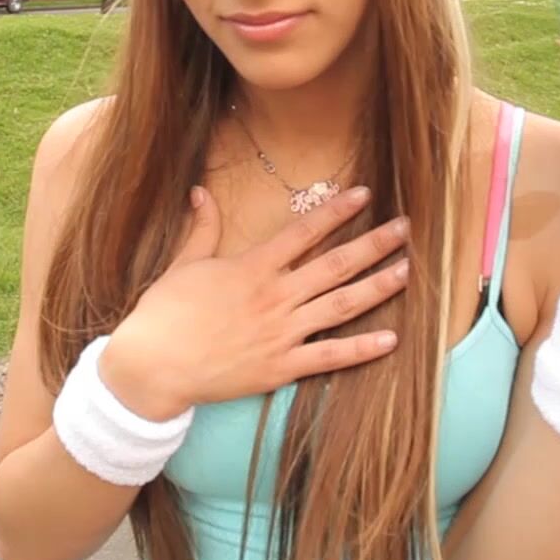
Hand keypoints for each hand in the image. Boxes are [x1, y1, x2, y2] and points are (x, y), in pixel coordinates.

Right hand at [99, 185, 411, 419]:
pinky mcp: (280, 367)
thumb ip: (202, 228)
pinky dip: (362, 349)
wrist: (152, 366)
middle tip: (406, 229)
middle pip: (336, 264)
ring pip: (341, 305)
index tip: (365, 194)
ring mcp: (281, 333)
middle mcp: (274, 296)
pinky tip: (391, 339)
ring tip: (407, 271)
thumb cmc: (164, 315)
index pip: (305, 231)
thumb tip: (199, 192)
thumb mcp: (183, 264)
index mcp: (253, 267)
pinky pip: (330, 357)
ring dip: (377, 287)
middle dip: (374, 244)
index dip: (337, 211)